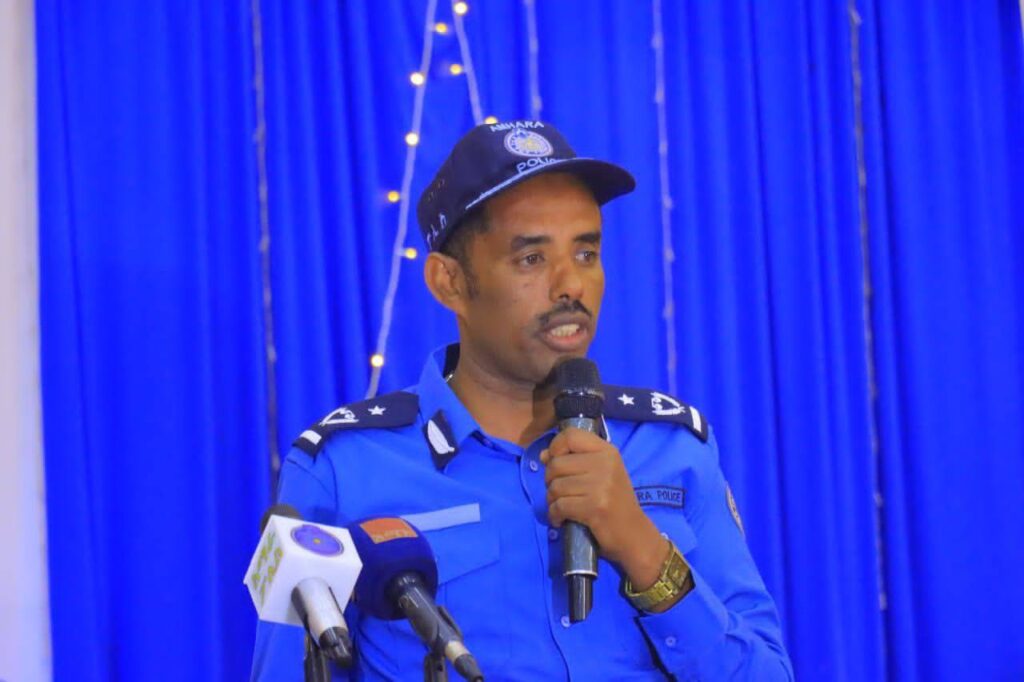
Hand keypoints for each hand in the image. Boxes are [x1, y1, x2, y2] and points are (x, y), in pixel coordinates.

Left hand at [541, 428, 669, 588]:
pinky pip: (559, 506)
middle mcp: (605, 464)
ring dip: (552, 500)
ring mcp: (601, 485)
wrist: (634, 534)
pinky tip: (561, 520)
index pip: (570, 435)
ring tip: (561, 508)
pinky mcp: (594, 507)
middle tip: (559, 493)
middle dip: (550, 481)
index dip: (555, 447)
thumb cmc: (615, 503)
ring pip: (555, 486)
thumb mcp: (601, 474)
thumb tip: (543, 456)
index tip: (555, 462)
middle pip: (556, 464)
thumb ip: (574, 461)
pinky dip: (554, 515)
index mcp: (607, 451)